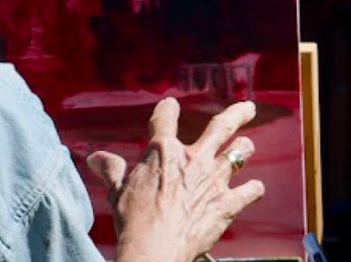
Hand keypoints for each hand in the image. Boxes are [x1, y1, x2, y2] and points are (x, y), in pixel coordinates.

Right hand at [88, 97, 266, 261]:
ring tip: (248, 144)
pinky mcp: (227, 204)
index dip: (168, 108)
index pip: (166, 117)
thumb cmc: (133, 219)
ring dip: (245, 147)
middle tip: (248, 107)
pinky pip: (249, 192)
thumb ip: (111, 170)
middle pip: (221, 126)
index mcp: (163, 150)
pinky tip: (256, 188)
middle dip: (237, 113)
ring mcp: (213, 180)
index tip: (171, 104)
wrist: (154, 247)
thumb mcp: (117, 191)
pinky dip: (253, 189)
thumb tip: (95, 158)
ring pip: (238, 154)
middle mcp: (193, 159)